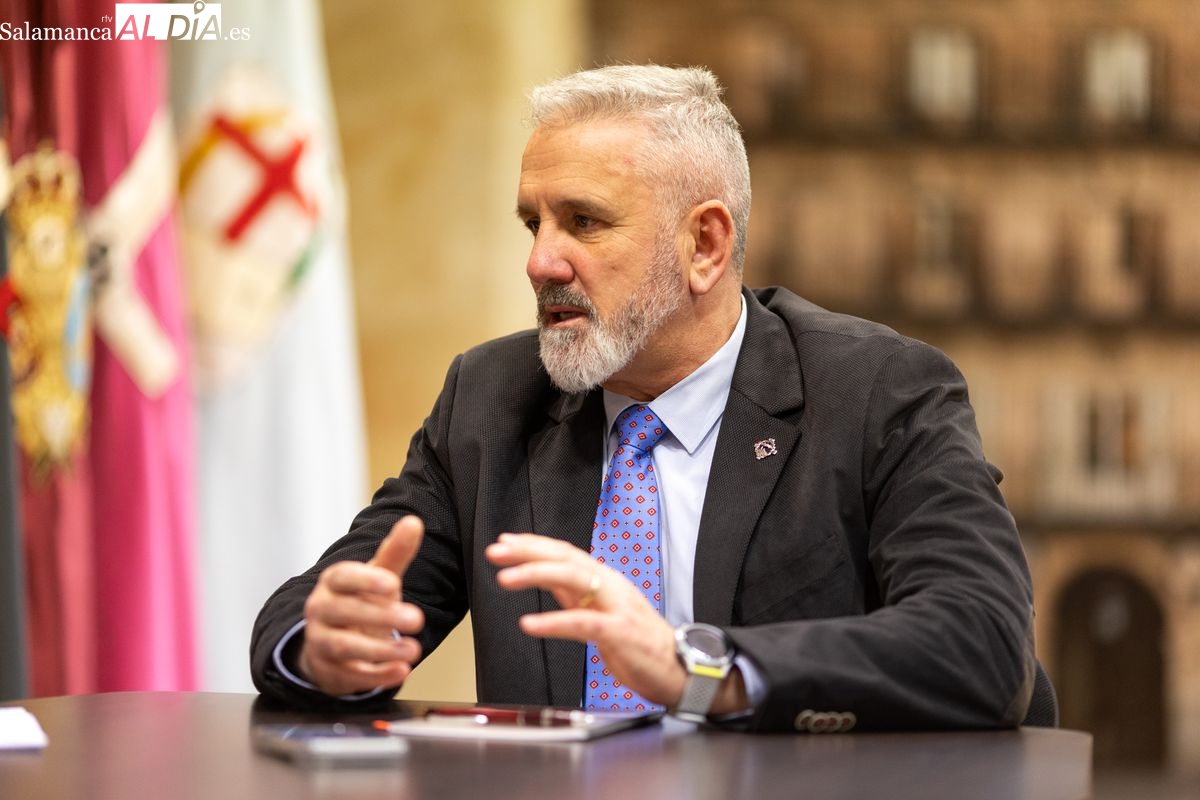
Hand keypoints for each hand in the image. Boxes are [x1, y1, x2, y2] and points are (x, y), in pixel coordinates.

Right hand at [298, 515, 426, 695]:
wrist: (331, 642)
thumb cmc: (359, 601)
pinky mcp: (330, 672)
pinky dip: (376, 676)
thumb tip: (413, 521)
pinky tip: (401, 672)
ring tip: (413, 650)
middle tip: (417, 618)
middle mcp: (321, 610)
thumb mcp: (378, 577)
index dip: (365, 580)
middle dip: (380, 616)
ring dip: (379, 650)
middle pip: (345, 612)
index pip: (342, 577)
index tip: (392, 583)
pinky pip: (351, 675)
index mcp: (333, 583)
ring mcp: (321, 642)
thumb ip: (395, 552)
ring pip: (344, 646)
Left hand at [485, 532, 686, 707]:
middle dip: (528, 551)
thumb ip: (576, 595)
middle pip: (566, 558)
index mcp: (606, 580)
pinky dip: (554, 622)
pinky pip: (582, 623)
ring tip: (505, 578)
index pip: (566, 553)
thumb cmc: (641, 643)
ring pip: (574, 579)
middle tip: (496, 551)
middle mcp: (611, 586)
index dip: (534, 545)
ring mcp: (617, 607)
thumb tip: (544, 578)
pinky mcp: (620, 633)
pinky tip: (530, 624)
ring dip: (536, 574)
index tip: (504, 542)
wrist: (681, 668)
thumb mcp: (603, 612)